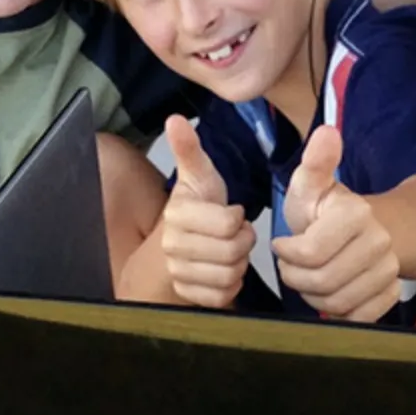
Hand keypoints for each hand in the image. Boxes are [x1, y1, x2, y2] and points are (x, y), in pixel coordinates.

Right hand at [161, 115, 254, 308]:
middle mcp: (172, 245)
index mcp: (177, 214)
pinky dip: (231, 286)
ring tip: (231, 251)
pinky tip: (225, 270)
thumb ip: (188, 148)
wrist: (180, 241)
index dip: (239, 219)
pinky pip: (223, 296)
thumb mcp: (199, 175)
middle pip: (232, 251)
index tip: (234, 214)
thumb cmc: (198, 205)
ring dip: (238, 264)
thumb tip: (175, 119)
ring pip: (229, 275)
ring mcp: (178, 272)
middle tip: (236, 233)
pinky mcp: (188, 295)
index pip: (228, 224)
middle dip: (243, 242)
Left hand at [273, 125, 400, 322]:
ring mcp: (389, 271)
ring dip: (313, 296)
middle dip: (296, 277)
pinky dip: (337, 311)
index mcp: (357, 213)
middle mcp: (380, 242)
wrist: (372, 229)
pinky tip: (329, 292)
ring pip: (338, 303)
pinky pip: (357, 317)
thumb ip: (315, 163)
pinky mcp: (390, 294)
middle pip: (323, 282)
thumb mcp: (312, 185)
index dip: (287, 255)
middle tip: (291, 265)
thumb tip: (326, 132)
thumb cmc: (329, 210)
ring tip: (307, 276)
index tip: (282, 245)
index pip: (310, 253)